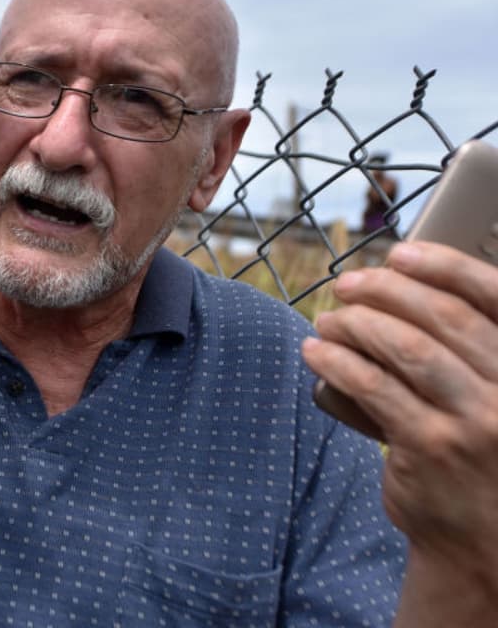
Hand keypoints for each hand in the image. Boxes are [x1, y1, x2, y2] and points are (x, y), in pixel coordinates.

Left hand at [302, 241, 497, 598]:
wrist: (482, 540)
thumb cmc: (481, 455)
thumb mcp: (493, 398)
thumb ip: (467, 352)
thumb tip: (401, 286)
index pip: (496, 297)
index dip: (446, 266)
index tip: (400, 254)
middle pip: (443, 317)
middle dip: (386, 291)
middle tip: (346, 285)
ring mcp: (477, 421)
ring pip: (405, 348)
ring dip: (356, 324)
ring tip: (327, 319)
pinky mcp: (430, 446)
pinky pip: (372, 386)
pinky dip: (337, 361)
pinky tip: (316, 352)